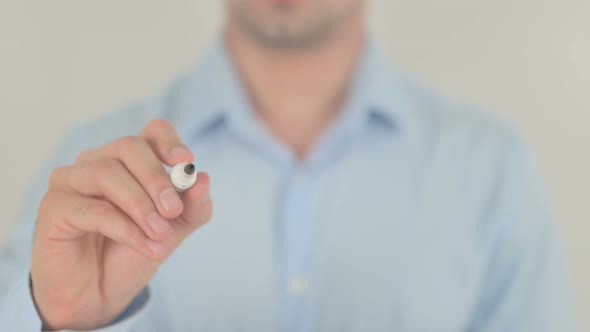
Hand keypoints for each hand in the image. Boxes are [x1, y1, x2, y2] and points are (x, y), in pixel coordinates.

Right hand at [31, 119, 211, 329]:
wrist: (98, 295)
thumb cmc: (132, 253)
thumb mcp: (174, 230)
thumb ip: (192, 207)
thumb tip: (203, 179)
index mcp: (130, 161)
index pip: (152, 132)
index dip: (170, 142)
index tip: (186, 164)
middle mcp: (97, 161)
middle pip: (129, 147)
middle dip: (157, 178)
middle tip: (174, 210)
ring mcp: (71, 181)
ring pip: (107, 173)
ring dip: (141, 206)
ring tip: (161, 234)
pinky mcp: (53, 208)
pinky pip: (93, 209)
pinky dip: (126, 229)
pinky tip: (147, 246)